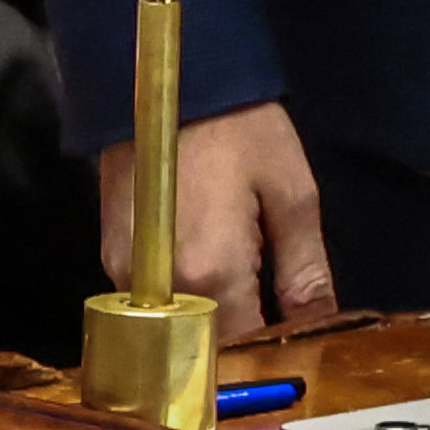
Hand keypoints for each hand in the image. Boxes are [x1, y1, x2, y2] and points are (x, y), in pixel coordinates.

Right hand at [93, 99, 332, 339]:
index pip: (243, 346)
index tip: (298, 338)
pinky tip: (212, 260)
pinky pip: (154, 299)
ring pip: (177, 324)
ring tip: (248, 279)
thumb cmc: (238, 129)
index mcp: (212, 273)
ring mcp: (126, 275)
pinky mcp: (112, 258)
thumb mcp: (291, 193)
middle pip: (204, 343)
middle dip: (242, 335)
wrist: (164, 81)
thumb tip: (317, 321)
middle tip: (277, 306)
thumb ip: (304, 269)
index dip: (273, 347)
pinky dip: (185, 293)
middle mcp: (160, 287)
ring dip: (212, 316)